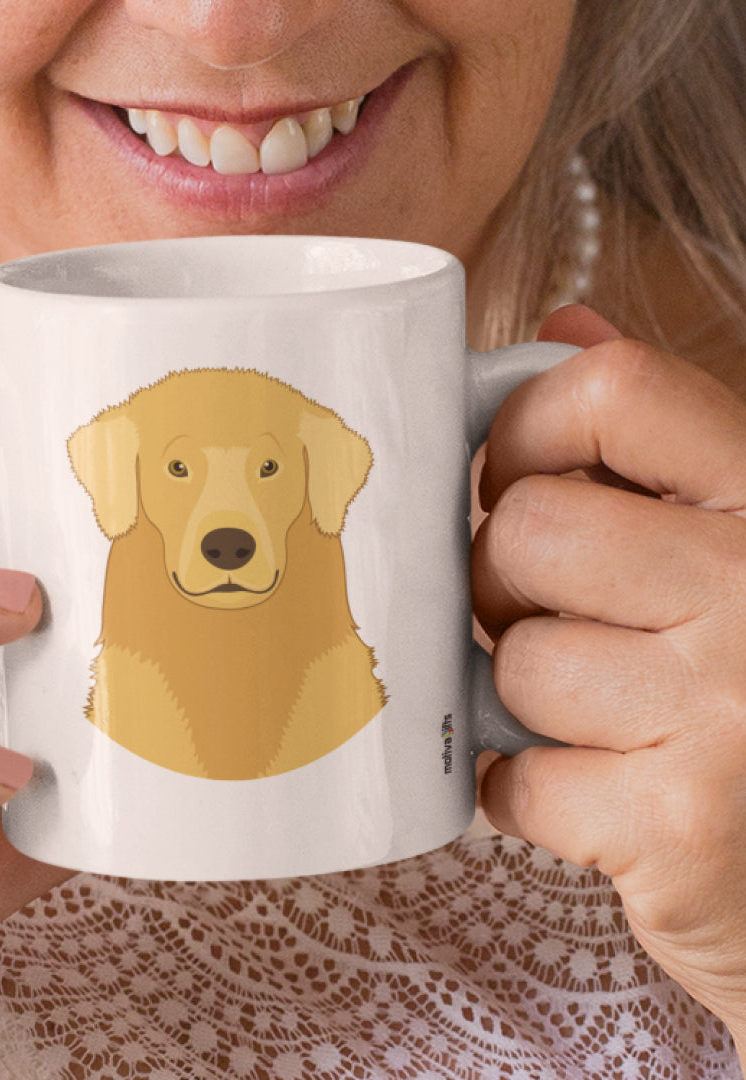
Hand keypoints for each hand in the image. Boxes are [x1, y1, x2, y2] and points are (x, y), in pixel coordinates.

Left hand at [474, 306, 745, 1049]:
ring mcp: (733, 712)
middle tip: (549, 617)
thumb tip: (565, 326)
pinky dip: (525, 792)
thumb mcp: (738, 539)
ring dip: (525, 698)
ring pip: (515, 663)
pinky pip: (515, 780)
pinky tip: (594, 795)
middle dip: (506, 582)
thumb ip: (660, 439)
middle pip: (530, 531)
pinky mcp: (684, 829)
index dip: (523, 428)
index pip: (611, 390)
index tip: (508, 478)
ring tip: (593, 717)